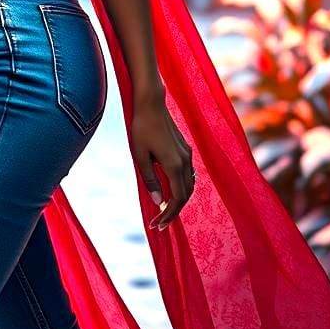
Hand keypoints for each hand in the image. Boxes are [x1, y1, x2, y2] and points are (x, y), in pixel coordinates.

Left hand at [129, 94, 194, 231]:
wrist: (151, 103)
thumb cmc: (141, 128)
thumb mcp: (140, 155)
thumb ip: (150, 179)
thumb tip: (157, 201)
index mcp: (174, 165)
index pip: (177, 199)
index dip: (168, 215)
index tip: (157, 225)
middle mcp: (185, 161)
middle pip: (185, 195)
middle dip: (173, 211)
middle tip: (159, 223)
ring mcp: (187, 154)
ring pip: (189, 185)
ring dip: (179, 200)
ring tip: (164, 210)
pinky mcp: (185, 148)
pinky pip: (188, 173)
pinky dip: (182, 186)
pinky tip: (171, 189)